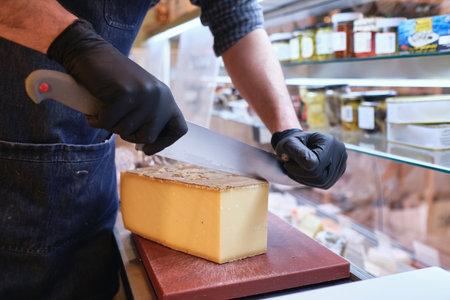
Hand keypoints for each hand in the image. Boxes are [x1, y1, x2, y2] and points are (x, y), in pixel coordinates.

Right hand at [47, 19, 186, 154]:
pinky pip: (107, 121)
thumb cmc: (112, 79)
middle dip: (128, 134)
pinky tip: (93, 108)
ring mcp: (143, 94)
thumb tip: (147, 147)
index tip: (146, 149)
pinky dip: (95, 119)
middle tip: (115, 120)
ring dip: (109, 124)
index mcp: (166, 98)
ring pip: (125, 130)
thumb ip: (148, 117)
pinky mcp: (124, 93)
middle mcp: (159, 96)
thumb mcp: (139, 97)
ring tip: (104, 107)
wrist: (90, 52)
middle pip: (148, 136)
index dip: (164, 143)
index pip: (179, 129)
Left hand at [271, 129, 346, 188]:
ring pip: (323, 182)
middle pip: (321, 176)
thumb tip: (311, 165)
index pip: (315, 165)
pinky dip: (310, 182)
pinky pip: (324, 184)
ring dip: (305, 179)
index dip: (298, 169)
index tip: (287, 163)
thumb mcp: (289, 143)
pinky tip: (301, 174)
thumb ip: (297, 151)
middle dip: (301, 175)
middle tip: (289, 167)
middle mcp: (340, 152)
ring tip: (294, 170)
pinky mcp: (337, 173)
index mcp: (329, 142)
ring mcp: (341, 163)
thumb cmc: (292, 143)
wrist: (298, 144)